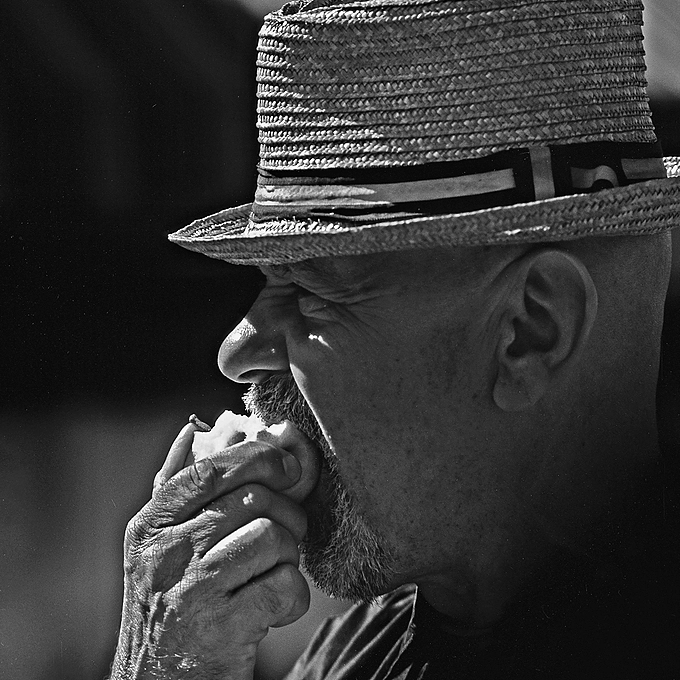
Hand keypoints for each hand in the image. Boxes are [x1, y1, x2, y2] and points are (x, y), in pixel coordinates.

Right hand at [109, 420, 319, 679]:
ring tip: (271, 575)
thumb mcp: (157, 548)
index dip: (261, 457)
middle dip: (286, 514)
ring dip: (288, 558)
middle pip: (255, 499)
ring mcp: (191, 589)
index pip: (213, 467)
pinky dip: (292, 598)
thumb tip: (190, 431)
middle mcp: (164, 552)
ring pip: (273, 537)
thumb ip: (173, 489)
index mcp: (151, 525)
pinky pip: (285, 585)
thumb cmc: (171, 607)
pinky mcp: (221, 628)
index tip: (289, 468)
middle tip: (284, 536)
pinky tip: (273, 611)